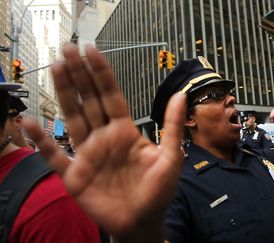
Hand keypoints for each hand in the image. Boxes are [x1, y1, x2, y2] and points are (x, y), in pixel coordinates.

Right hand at [25, 44, 185, 241]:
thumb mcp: (170, 157)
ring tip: (56, 68)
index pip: (110, 95)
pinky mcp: (74, 175)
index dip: (101, 73)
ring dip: (64, 94)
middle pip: (89, 100)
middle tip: (68, 48)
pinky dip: (42, 141)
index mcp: (124, 131)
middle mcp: (103, 137)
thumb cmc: (158, 191)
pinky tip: (30, 123)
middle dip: (79, 75)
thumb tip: (180, 93)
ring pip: (72, 119)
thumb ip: (172, 125)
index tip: (92, 50)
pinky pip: (55, 156)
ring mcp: (87, 154)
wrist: (143, 221)